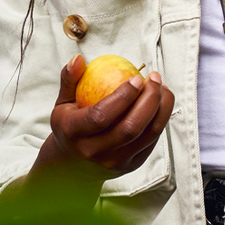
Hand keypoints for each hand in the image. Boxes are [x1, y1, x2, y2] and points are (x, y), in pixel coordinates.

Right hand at [32, 54, 174, 176]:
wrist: (72, 166)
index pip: (101, 116)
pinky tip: (160, 103)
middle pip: (130, 128)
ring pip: (147, 135)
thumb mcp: (62, 104)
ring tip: (163, 89)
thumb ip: (69, 79)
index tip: (136, 78)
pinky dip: (160, 120)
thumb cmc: (68, 128)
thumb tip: (78, 59)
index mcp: (74, 133)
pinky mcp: (131, 166)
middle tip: (155, 79)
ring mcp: (115, 162)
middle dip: (149, 100)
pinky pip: (152, 141)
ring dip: (161, 109)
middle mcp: (94, 152)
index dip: (123, 96)